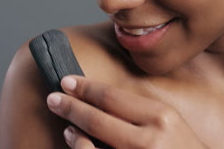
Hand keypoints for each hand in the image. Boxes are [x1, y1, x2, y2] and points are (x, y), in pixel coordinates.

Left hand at [46, 75, 208, 148]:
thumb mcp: (171, 126)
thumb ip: (141, 113)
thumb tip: (101, 99)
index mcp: (162, 117)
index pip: (112, 96)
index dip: (85, 87)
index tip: (67, 81)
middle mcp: (150, 138)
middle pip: (97, 116)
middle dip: (70, 105)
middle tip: (52, 98)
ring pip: (91, 142)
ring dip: (73, 131)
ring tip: (67, 125)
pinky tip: (76, 142)